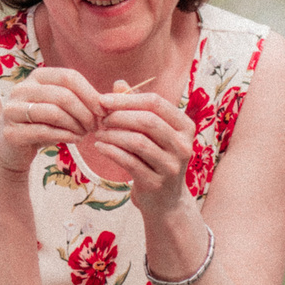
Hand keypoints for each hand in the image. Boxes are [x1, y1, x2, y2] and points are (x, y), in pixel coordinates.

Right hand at [0, 67, 107, 174]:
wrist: (13, 149)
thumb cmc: (45, 124)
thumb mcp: (65, 107)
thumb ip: (90, 97)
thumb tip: (122, 87)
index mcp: (37, 76)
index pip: (69, 77)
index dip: (90, 93)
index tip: (104, 110)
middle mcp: (22, 88)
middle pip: (63, 95)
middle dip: (85, 113)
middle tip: (95, 126)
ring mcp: (13, 109)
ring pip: (53, 113)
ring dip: (75, 126)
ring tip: (84, 134)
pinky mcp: (11, 131)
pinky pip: (44, 131)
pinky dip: (65, 136)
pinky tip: (74, 139)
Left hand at [88, 88, 199, 217]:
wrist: (165, 200)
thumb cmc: (155, 157)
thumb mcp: (151, 131)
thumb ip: (137, 107)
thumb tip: (119, 83)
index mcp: (185, 127)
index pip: (156, 103)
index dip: (127, 99)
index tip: (102, 99)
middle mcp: (184, 145)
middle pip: (148, 121)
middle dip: (119, 116)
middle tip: (100, 117)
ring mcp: (172, 166)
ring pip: (137, 142)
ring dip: (112, 134)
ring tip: (98, 132)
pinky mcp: (157, 183)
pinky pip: (129, 162)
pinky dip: (111, 151)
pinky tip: (100, 146)